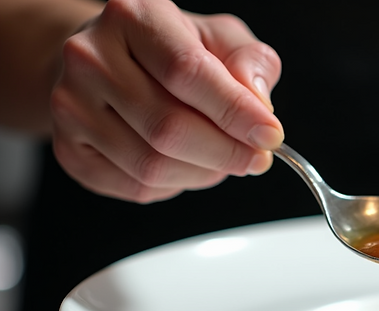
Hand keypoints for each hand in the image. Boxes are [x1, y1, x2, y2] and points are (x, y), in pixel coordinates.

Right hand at [50, 0, 282, 202]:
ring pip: (153, 165)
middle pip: (169, 127)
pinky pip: (136, 187)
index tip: (270, 135)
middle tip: (256, 158)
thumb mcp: (219, 39)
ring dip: (205, 173)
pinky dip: (177, 185)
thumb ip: (250, 63)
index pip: (187, 72)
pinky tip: (187, 165)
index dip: (235, 111)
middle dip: (227, 152)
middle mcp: (90, 58)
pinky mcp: (70, 150)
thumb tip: (259, 106)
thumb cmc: (171, 51)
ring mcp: (71, 107)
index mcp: (132, 17)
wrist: (106, 64)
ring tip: (223, 158)